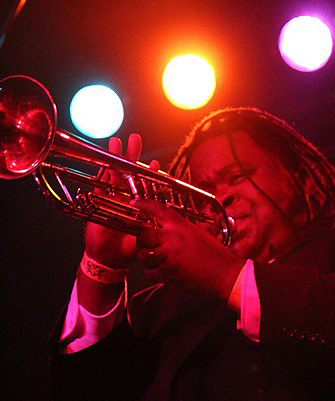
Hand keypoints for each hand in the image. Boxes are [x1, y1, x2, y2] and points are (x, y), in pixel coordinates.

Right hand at [84, 134, 159, 267]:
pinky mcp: (99, 202)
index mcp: (139, 205)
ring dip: (116, 158)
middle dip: (133, 156)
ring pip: (115, 174)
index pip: (147, 185)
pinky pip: (101, 185)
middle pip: (130, 173)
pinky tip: (103, 161)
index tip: (156, 164)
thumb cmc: (128, 249)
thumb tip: (166, 225)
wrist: (108, 258)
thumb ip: (154, 230)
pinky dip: (103, 173)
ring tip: (117, 142)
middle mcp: (127, 198)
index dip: (151, 174)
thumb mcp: (146, 239)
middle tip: (136, 139)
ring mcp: (112, 198)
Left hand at [133, 199, 245, 299]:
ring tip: (155, 261)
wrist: (224, 274)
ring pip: (143, 256)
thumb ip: (181, 230)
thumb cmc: (215, 255)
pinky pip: (150, 273)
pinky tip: (161, 273)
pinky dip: (153, 273)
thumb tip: (168, 231)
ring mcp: (168, 257)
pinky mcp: (168, 274)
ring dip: (146, 259)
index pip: (157, 210)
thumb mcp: (199, 233)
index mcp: (180, 226)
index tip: (135, 202)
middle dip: (142, 241)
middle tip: (146, 245)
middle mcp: (171, 239)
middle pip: (143, 235)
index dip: (144, 204)